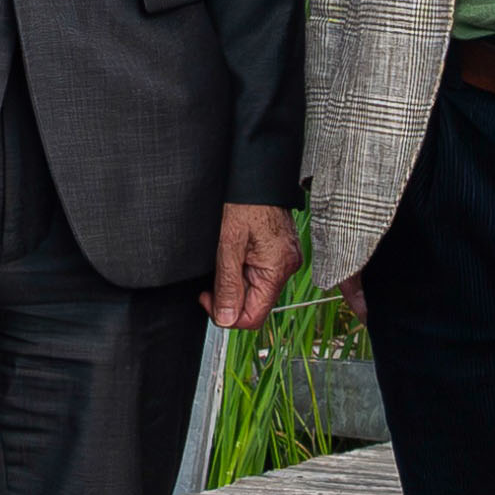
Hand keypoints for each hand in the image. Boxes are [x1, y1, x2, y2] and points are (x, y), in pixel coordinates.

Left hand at [207, 203, 296, 332]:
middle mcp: (286, 269)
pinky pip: (259, 275)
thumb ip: (227, 284)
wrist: (258, 176)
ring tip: (224, 259)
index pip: (254, 317)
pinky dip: (242, 271)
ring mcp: (284, 261)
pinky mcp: (279, 254)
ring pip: (255, 290)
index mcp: (277, 270)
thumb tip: (225, 318)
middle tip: (212, 277)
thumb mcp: (228, 244)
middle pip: (254, 304)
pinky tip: (235, 254)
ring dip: (235, 282)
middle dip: (229, 295)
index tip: (208, 298)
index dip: (227, 314)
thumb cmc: (246, 202)